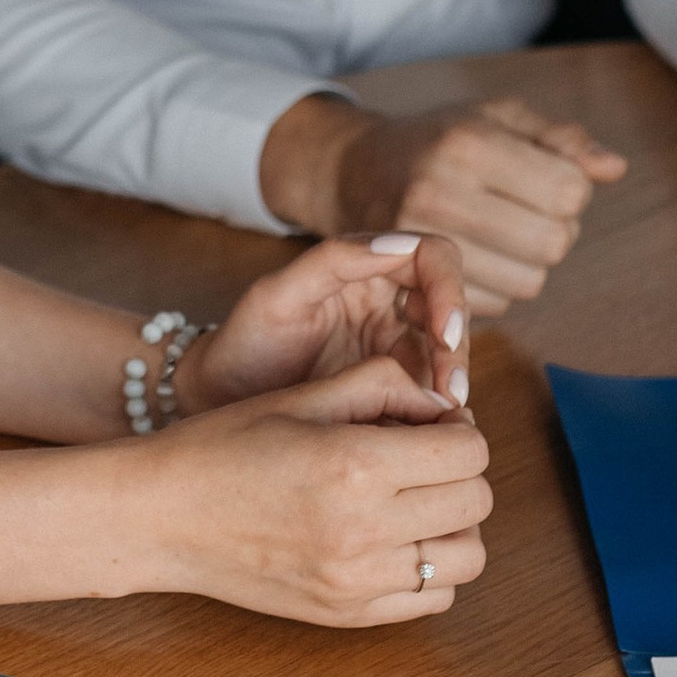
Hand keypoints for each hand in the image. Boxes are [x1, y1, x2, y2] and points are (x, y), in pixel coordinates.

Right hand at [152, 350, 493, 626]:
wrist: (160, 517)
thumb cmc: (224, 444)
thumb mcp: (302, 395)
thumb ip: (384, 385)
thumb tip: (445, 404)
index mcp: (355, 464)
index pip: (469, 451)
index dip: (457, 430)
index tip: (426, 425)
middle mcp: (364, 530)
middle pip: (476, 502)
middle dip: (459, 472)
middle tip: (420, 459)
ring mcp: (357, 581)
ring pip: (467, 558)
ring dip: (454, 525)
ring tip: (414, 503)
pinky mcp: (348, 614)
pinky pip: (433, 598)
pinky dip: (430, 569)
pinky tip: (392, 541)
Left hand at [182, 228, 470, 412]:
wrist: (219, 403)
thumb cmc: (244, 343)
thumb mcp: (278, 296)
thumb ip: (334, 261)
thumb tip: (399, 244)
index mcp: (367, 265)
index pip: (434, 259)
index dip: (451, 291)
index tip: (446, 332)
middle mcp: (388, 299)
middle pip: (452, 309)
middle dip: (457, 347)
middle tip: (448, 391)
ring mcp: (394, 344)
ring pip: (449, 354)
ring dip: (453, 382)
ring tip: (443, 415)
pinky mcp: (394, 386)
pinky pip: (430, 392)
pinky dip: (437, 410)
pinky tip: (431, 432)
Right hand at [260, 89, 626, 316]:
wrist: (354, 173)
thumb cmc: (439, 140)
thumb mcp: (495, 118)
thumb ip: (557, 139)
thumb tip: (614, 168)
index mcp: (468, 143)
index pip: (569, 191)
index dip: (573, 188)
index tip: (548, 179)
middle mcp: (440, 193)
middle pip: (553, 242)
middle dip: (556, 229)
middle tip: (530, 211)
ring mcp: (422, 243)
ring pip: (529, 281)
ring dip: (530, 262)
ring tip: (505, 233)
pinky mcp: (414, 284)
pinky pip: (497, 306)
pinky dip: (499, 285)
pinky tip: (479, 256)